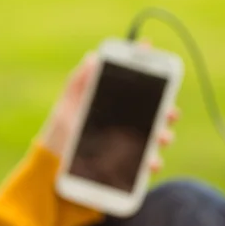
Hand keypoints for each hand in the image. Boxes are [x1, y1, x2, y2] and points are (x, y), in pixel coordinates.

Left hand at [39, 44, 179, 172]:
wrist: (54, 165)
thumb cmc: (61, 132)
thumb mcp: (67, 105)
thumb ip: (80, 82)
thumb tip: (93, 57)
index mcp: (116, 103)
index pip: (139, 85)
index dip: (152, 72)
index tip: (160, 67)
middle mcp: (128, 123)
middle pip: (157, 112)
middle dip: (168, 110)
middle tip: (170, 111)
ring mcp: (130, 145)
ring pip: (156, 138)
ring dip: (164, 136)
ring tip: (162, 138)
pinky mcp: (127, 168)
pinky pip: (145, 165)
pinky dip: (153, 163)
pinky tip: (151, 163)